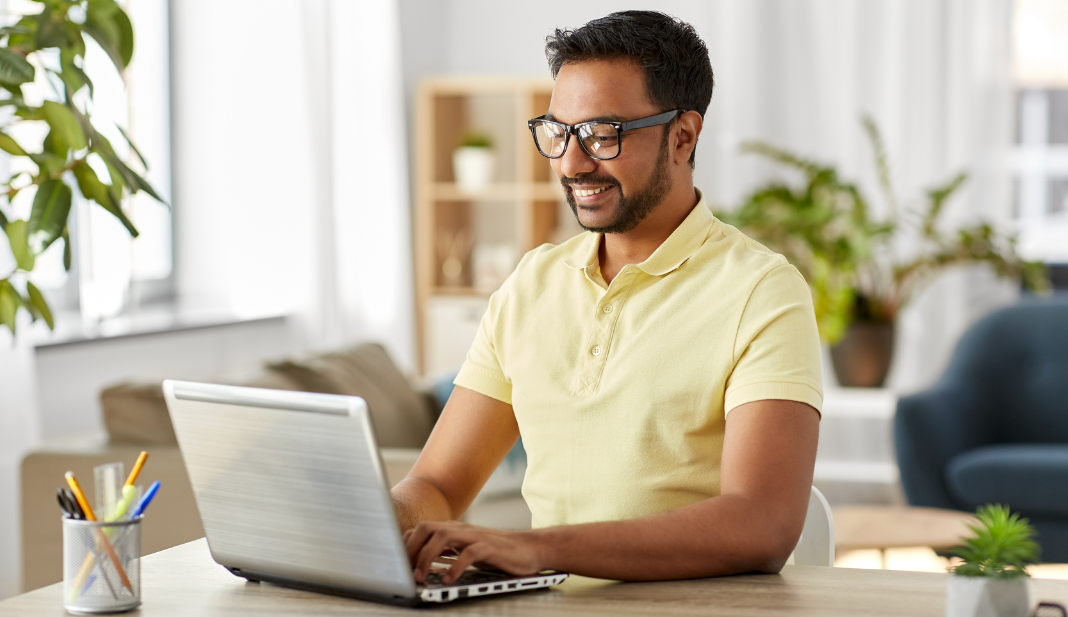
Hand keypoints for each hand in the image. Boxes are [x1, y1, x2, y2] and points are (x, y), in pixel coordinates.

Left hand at [403, 521, 545, 583]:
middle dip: (411, 548)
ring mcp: (475, 536)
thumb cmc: (497, 552)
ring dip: (427, 556)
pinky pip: (468, 553)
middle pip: (427, 528)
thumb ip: (447, 551)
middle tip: (405, 572)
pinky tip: (449, 580)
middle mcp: (461, 529)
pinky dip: (455, 567)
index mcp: (453, 530)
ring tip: (421, 577)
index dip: (405, 545)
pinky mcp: (490, 547)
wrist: (530, 548)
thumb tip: (421, 563)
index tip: (396, 564)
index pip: (421, 529)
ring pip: (443, 536)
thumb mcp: (466, 549)